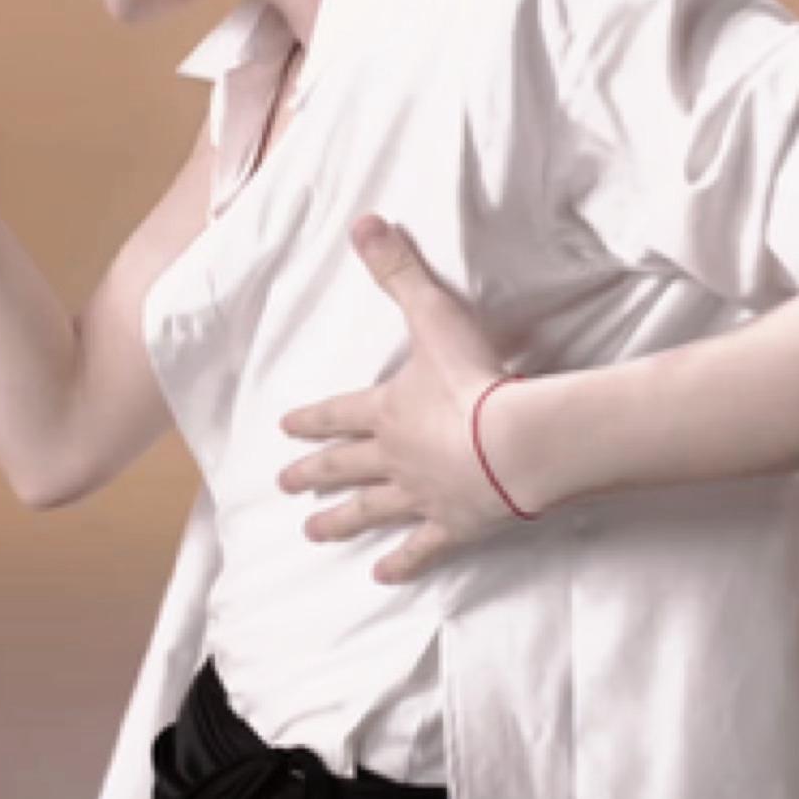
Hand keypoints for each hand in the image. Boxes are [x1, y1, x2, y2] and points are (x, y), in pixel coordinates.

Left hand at [277, 218, 516, 584]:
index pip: (337, 414)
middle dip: (313, 474)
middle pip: (344, 467)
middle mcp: (394, 458)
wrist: (515, 441)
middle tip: (283, 486)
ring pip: (371, 511)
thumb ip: (399, 271)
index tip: (284, 431)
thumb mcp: (433, 315)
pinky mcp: (455, 526)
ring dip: (340, 521)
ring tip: (313, 534)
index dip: (311, 420)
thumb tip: (364, 222)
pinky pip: (421, 548)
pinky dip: (402, 562)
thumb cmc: (474, 377)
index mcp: (386, 411)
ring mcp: (422, 496)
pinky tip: (381, 575)